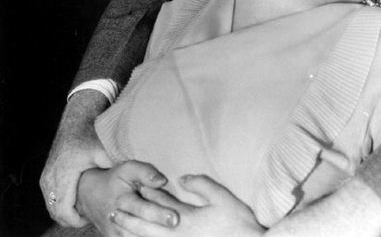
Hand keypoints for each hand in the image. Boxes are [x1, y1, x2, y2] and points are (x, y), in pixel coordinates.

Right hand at [40, 90, 112, 224]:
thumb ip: (115, 168)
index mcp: (65, 175)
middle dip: (71, 218)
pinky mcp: (46, 175)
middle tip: (88, 218)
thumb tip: (133, 179)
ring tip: (84, 210)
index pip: (64, 211)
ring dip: (65, 211)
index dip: (76, 220)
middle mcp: (51, 177)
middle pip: (56, 212)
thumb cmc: (91, 135)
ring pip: (52, 206)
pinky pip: (50, 197)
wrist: (77, 121)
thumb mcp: (104, 151)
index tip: (89, 219)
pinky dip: (61, 202)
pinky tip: (76, 200)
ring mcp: (46, 176)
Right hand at [76, 161, 173, 235]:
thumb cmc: (115, 179)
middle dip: (159, 231)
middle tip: (177, 228)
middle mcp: (118, 220)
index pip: (143, 209)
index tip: (176, 218)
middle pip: (141, 228)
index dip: (159, 214)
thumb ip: (145, 173)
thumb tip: (162, 181)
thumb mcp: (128, 169)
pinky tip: (158, 236)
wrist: (90, 196)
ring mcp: (115, 233)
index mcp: (123, 200)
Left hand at [110, 175, 264, 235]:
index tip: (134, 187)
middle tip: (114, 209)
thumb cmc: (238, 222)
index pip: (161, 204)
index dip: (148, 195)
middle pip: (147, 225)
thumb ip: (201, 185)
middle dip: (130, 216)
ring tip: (118, 225)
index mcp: (187, 218)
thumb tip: (182, 178)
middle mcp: (177, 234)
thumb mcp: (222, 197)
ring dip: (132, 231)